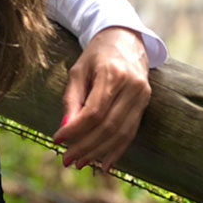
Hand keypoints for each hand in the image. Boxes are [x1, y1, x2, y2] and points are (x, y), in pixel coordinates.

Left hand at [52, 26, 151, 171]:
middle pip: (108, 126)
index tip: (57, 140)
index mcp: (113, 73)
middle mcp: (132, 85)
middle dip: (85, 147)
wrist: (126, 39)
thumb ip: (72, 99)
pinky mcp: (145, 103)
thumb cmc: (98, 54)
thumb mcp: (78, 70)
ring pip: (121, 133)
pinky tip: (104, 163)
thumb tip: (65, 129)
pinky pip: (131, 132)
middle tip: (66, 159)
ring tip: (80, 163)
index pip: (94, 112)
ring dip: (99, 152)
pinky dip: (117, 150)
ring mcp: (142, 95)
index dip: (75, 130)